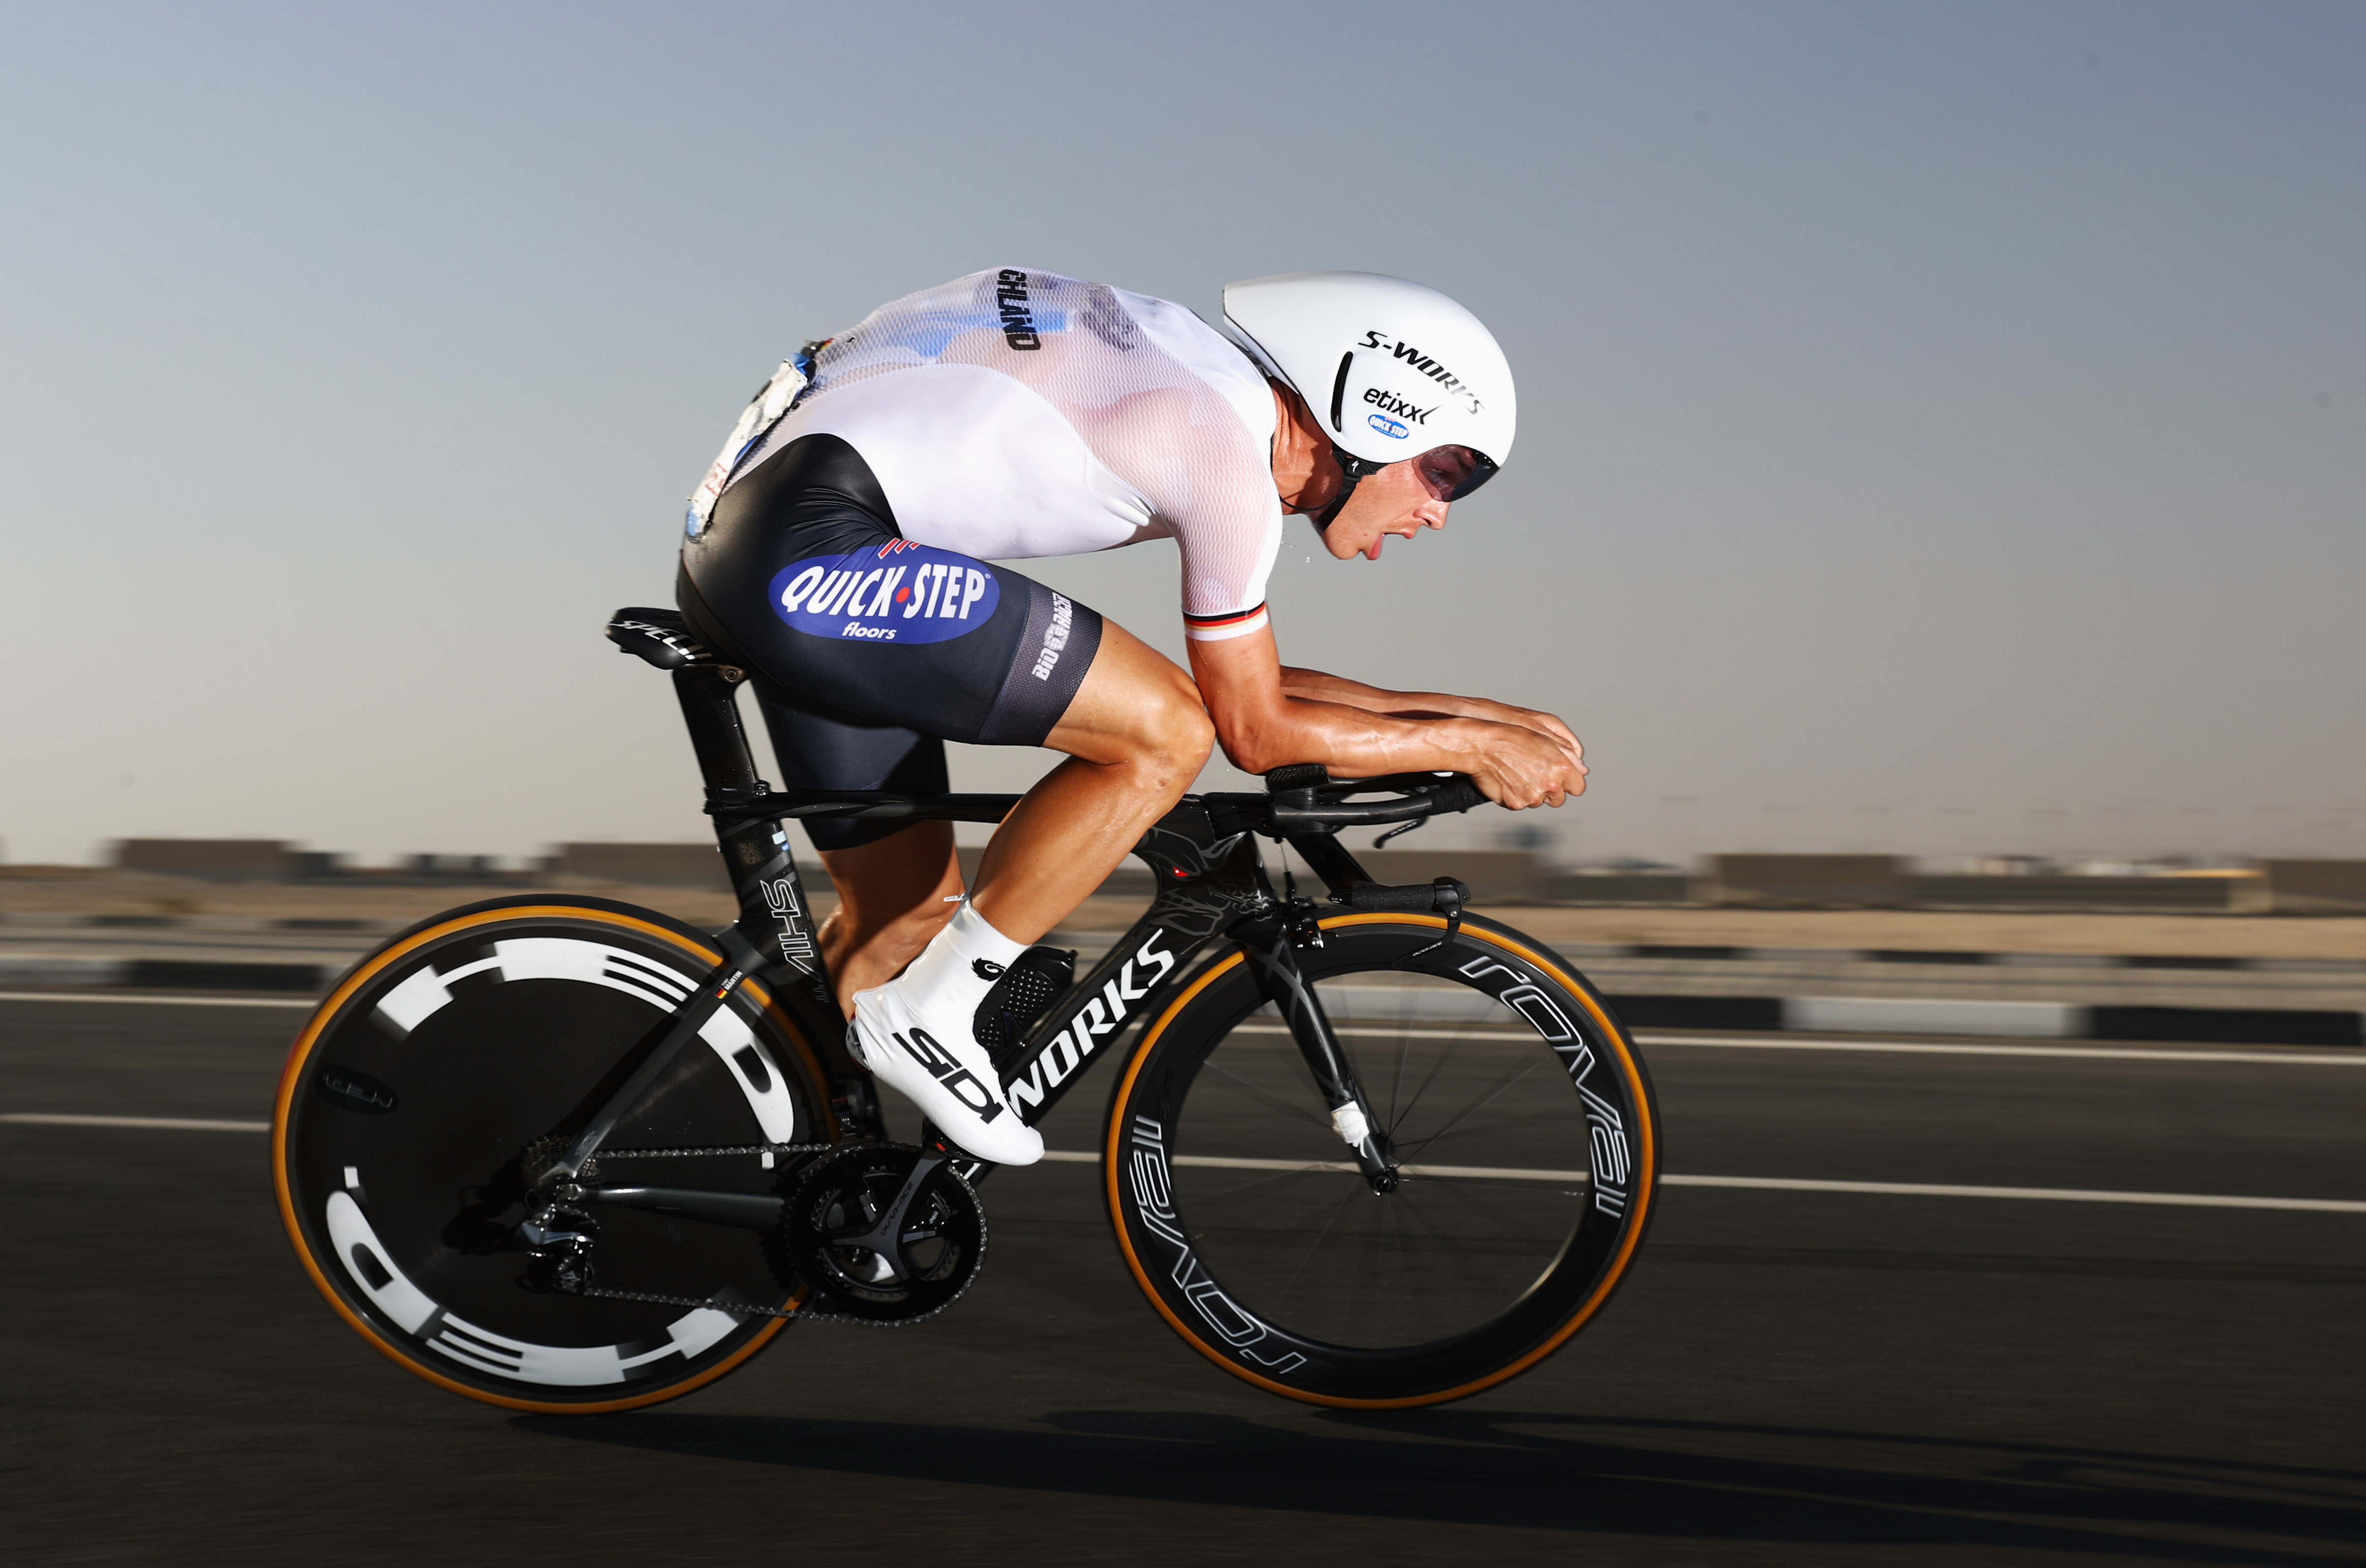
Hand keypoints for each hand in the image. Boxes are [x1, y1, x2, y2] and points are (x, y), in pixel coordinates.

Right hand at [1463, 720, 1587, 809]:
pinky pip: (1521, 804)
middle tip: (1536, 775)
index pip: (1578, 787)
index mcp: (1562, 768)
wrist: (1483, 745)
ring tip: (1519, 774)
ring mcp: (1533, 796)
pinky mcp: (1516, 804)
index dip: (1569, 783)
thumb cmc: (1513, 737)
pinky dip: (1516, 796)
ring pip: (1539, 802)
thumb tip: (1582, 769)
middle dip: (1551, 790)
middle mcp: (1551, 784)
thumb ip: (1569, 755)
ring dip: (1532, 792)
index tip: (1560, 780)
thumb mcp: (1546, 738)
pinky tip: (1509, 780)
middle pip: (1559, 799)